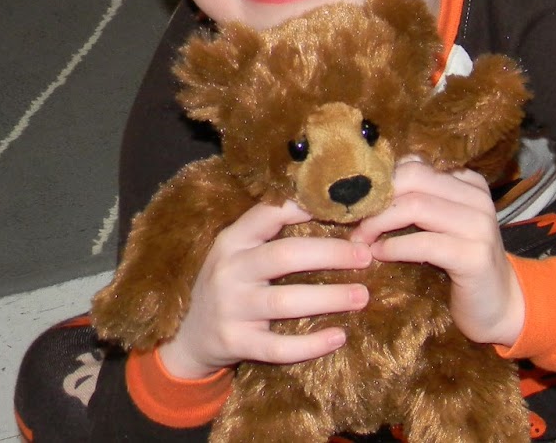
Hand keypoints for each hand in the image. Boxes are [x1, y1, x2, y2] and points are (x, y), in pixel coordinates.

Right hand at [159, 201, 371, 379]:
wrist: (189, 338)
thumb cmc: (232, 286)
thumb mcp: (240, 254)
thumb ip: (273, 235)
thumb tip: (332, 210)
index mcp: (232, 241)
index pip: (268, 214)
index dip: (306, 208)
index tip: (344, 208)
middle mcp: (229, 271)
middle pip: (285, 255)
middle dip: (331, 254)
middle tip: (366, 256)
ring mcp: (230, 308)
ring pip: (285, 301)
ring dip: (329, 298)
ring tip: (362, 296)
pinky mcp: (235, 343)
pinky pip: (277, 347)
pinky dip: (311, 345)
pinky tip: (338, 337)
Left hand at [350, 158, 523, 346]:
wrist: (497, 305)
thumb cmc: (458, 264)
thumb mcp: (439, 225)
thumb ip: (416, 202)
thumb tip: (368, 188)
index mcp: (468, 183)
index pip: (415, 164)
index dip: (379, 180)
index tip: (355, 202)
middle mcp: (478, 197)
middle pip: (413, 178)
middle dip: (375, 199)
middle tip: (353, 222)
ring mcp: (480, 226)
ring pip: (416, 206)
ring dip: (378, 223)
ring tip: (360, 240)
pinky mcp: (475, 257)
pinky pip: (424, 244)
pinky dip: (394, 248)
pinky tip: (380, 255)